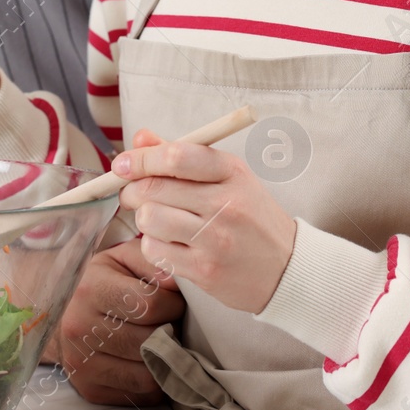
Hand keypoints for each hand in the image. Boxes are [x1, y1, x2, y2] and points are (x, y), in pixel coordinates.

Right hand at [50, 237, 183, 404]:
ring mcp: (82, 363)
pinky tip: (145, 360)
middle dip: (170, 332)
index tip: (172, 302)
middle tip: (168, 323)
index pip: (149, 304)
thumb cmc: (101, 282)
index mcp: (90, 289)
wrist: (57, 314)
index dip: (172, 304)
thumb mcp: (123, 259)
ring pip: (148, 374)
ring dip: (163, 360)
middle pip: (150, 341)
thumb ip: (154, 263)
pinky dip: (153, 380)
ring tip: (158, 341)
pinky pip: (142, 394)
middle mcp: (79, 328)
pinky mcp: (89, 389)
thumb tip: (179, 284)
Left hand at [115, 128, 296, 314]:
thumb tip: (140, 138)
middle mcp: (226, 204)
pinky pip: (155, 251)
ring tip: (158, 220)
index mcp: (232, 172)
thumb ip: (183, 156)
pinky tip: (170, 243)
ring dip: (144, 219)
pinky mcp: (205, 271)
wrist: (287, 268)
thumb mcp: (229, 178)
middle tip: (134, 194)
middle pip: (154, 188)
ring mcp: (216, 240)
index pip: (176, 156)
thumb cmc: (252, 217)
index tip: (123, 165)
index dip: (140, 158)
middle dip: (132, 190)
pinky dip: (153, 245)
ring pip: (149, 219)